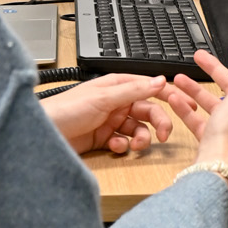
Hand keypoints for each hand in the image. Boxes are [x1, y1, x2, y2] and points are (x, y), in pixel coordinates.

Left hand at [43, 73, 173, 155]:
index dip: (167, 95)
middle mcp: (114, 102)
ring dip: (141, 138)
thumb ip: (133, 90)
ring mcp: (109, 121)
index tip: (185, 104)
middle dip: (157, 122)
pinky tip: (116, 147)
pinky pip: (124, 142)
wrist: (42, 135)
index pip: (148, 87)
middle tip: (164, 135)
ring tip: (137, 145)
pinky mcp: (103, 140)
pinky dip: (124, 146)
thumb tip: (159, 81)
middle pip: (146, 110)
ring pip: (137, 129)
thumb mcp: (104, 98)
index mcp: (116, 86)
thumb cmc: (66, 109)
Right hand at [166, 40, 227, 178]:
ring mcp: (227, 126)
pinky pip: (197, 118)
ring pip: (211, 101)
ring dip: (194, 88)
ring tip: (179, 78)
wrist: (217, 167)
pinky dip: (185, 107)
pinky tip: (174, 99)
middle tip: (199, 57)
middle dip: (214, 69)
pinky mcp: (211, 138)